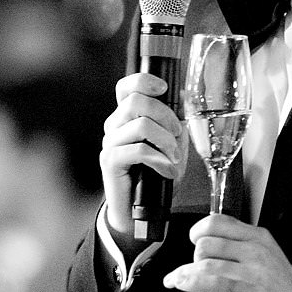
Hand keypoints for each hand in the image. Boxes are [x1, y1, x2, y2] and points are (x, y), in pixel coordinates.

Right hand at [100, 72, 188, 234]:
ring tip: (174, 158)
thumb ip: (174, 121)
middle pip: (136, 101)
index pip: (126, 86)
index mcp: (127, 116)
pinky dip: (160, 160)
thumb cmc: (157, 173)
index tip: (164, 89)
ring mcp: (110, 142)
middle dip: (166, 116)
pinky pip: (139, 150)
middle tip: (178, 136)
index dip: (144, 81)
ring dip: (166, 141)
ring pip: (141, 125)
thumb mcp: (172, 143)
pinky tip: (167, 170)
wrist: (141, 210)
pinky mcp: (109, 161)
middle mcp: (114, 125)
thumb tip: (182, 97)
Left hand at [163, 214, 291, 291]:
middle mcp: (256, 248)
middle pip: (207, 240)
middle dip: (192, 256)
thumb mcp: (266, 257)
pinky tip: (182, 285)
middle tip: (195, 269)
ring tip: (180, 279)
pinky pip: (213, 282)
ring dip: (185, 272)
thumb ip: (241, 247)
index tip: (193, 241)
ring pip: (206, 261)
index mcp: (258, 236)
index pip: (218, 221)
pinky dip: (191, 283)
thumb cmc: (284, 290)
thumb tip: (207, 244)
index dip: (198, 230)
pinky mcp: (252, 290)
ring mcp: (254, 269)